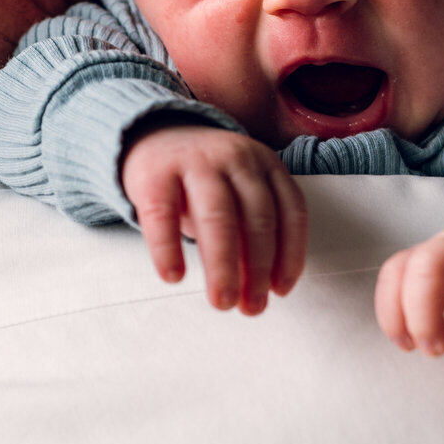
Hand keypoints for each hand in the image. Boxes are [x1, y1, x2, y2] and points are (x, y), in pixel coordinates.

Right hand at [120, 122, 307, 314]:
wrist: (153, 135)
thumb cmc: (203, 177)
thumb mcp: (238, 192)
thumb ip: (250, 231)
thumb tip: (257, 287)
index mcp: (265, 163)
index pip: (291, 212)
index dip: (290, 256)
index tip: (281, 290)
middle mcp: (236, 158)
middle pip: (257, 218)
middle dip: (258, 269)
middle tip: (251, 307)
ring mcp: (195, 162)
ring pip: (218, 217)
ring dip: (223, 266)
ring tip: (222, 300)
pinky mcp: (155, 173)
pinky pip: (163, 216)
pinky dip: (169, 249)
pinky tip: (174, 275)